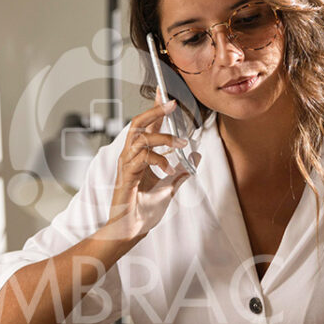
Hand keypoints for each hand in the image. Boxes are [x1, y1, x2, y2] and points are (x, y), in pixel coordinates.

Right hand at [102, 98, 195, 241]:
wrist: (130, 230)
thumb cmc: (142, 211)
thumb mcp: (169, 189)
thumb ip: (181, 172)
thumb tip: (196, 156)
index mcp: (139, 156)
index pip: (147, 126)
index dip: (155, 109)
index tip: (164, 93)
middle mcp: (130, 156)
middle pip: (138, 124)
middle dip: (154, 111)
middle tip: (171, 103)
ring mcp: (126, 165)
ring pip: (140, 138)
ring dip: (163, 138)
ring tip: (181, 143)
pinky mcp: (126, 176)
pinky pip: (141, 158)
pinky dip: (158, 160)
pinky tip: (169, 168)